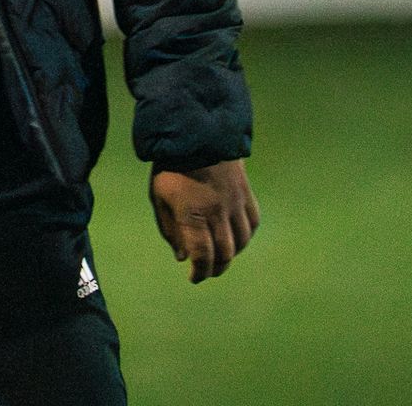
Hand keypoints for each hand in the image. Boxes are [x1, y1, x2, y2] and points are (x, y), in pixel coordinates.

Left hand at [149, 159, 258, 283]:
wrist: (195, 134)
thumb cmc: (171, 168)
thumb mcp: (159, 197)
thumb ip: (170, 230)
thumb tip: (183, 257)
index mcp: (192, 213)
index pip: (202, 255)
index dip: (200, 271)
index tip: (194, 277)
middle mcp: (217, 212)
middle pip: (224, 253)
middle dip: (215, 268)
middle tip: (206, 272)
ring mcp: (235, 203)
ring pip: (241, 241)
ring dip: (231, 254)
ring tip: (220, 256)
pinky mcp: (245, 193)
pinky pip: (252, 223)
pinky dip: (245, 236)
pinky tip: (235, 238)